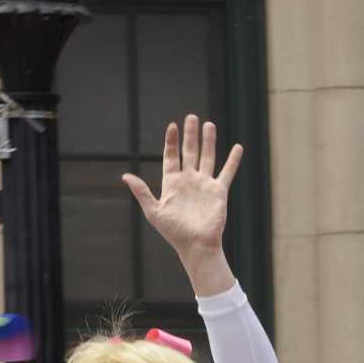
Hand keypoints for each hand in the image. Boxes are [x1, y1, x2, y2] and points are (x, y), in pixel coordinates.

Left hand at [122, 115, 241, 261]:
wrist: (196, 245)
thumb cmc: (174, 232)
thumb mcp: (153, 211)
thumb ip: (142, 192)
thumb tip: (126, 176)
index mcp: (172, 183)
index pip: (172, 157)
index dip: (171, 142)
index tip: (172, 127)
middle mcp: (189, 181)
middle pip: (189, 152)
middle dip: (190, 135)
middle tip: (191, 117)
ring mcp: (204, 185)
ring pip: (207, 157)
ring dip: (208, 141)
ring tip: (208, 124)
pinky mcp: (219, 192)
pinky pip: (227, 172)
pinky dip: (233, 160)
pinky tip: (237, 147)